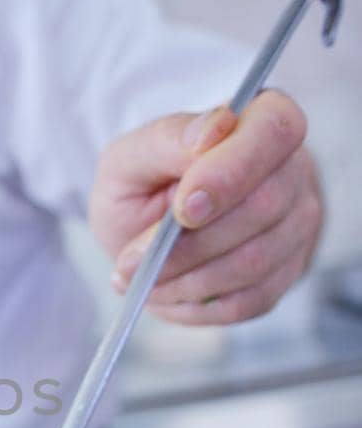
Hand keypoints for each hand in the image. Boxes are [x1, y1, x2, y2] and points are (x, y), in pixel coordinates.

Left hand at [89, 89, 323, 324]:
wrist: (142, 230)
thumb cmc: (141, 186)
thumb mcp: (130, 157)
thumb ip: (166, 140)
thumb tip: (210, 133)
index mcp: (260, 121)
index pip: (275, 131)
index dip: (231, 172)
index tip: (182, 208)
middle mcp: (292, 171)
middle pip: (265, 207)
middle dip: (191, 242)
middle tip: (134, 258)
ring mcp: (297, 226)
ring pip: (255, 261)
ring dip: (186, 277)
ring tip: (140, 277)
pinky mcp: (286, 274)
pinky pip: (250, 301)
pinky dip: (196, 305)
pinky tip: (164, 295)